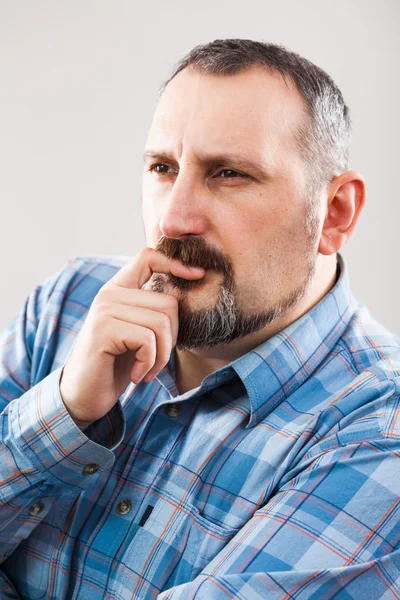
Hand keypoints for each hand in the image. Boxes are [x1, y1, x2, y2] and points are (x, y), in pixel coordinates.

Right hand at [59, 248, 204, 428]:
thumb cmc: (117, 364)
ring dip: (161, 356)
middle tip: (156, 361)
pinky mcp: (103, 330)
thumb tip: (191, 286)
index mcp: (118, 289)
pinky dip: (149, 364)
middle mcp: (109, 294)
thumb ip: (152, 309)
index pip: (148, 257)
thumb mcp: (138, 331)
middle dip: (172, 338)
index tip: (198, 274)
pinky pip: (148, 341)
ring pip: (161, 324)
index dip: (176, 263)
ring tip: (147, 370)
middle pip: (168, 302)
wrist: (84, 395)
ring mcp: (105, 310)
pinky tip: (136, 374)